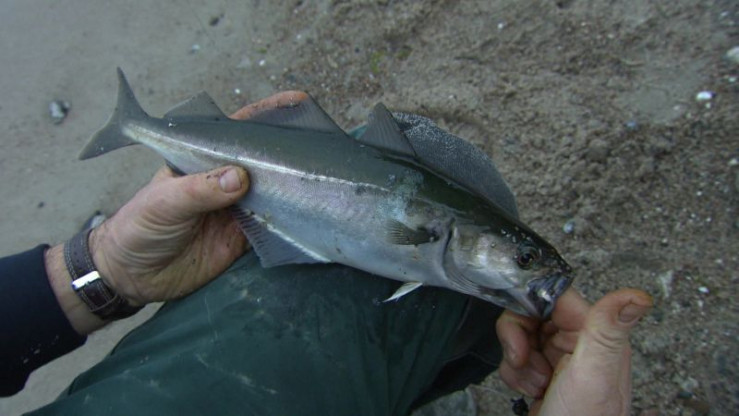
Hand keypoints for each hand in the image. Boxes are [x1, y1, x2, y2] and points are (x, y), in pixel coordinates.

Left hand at [89, 90, 309, 305]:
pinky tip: (308, 213)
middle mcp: (225, 180)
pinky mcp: (245, 238)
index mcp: (203, 158)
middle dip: (288, 151)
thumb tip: (239, 177)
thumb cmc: (139, 227)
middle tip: (320, 144)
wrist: (133, 277)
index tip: (297, 103)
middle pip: (263, 160)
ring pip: (273, 192)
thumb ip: (199, 189)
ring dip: (293, 186)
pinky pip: (273, 226)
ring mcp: (238, 208)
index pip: (238, 130)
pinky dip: (290, 221)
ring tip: (322, 176)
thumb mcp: (163, 202)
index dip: (266, 115)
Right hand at [496, 288, 652, 415]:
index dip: (534, 305)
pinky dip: (515, 374)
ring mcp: (561, 360)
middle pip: (534, 313)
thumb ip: (607, 330)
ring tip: (534, 382)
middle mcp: (582, 343)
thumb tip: (637, 296)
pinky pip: (517, 358)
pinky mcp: (544, 374)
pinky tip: (530, 391)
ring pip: (522, 335)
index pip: (558, 295)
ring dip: (518, 360)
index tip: (525, 324)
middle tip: (523, 357)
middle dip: (520, 337)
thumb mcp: (593, 374)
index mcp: (599, 335)